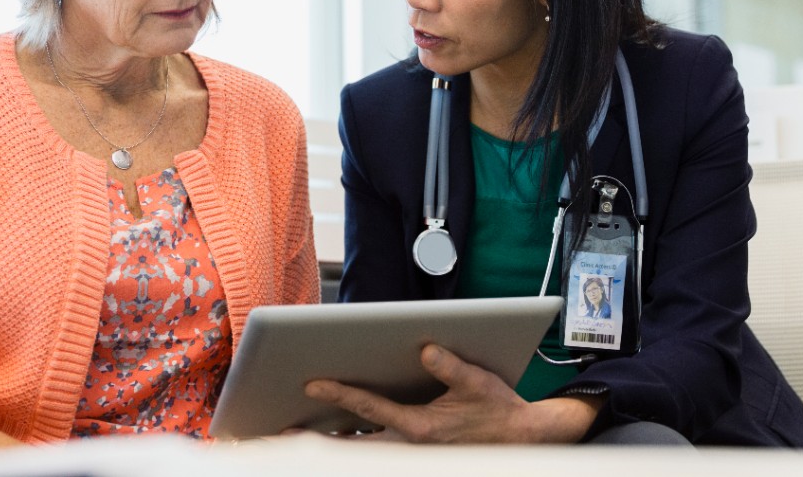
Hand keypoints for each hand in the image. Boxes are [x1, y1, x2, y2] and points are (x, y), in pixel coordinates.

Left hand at [303, 343, 602, 443]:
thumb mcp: (478, 383)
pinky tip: (339, 433)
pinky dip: (355, 440)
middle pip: (354, 441)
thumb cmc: (497, 409)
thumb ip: (451, 367)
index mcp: (420, 427)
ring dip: (334, 442)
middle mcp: (410, 443)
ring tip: (302, 431)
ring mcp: (411, 451)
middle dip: (319, 437)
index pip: (368, 408)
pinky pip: (378, 447)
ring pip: (363, 448)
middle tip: (284, 429)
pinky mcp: (416, 450)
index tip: (312, 383)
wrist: (519, 439)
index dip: (339, 392)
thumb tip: (426, 350)